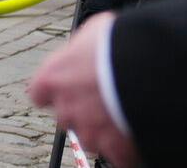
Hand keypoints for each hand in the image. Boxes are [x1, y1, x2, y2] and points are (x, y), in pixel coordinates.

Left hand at [27, 11, 139, 166]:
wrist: (146, 65)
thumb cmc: (119, 42)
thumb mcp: (94, 31)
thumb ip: (84, 47)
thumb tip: (91, 44)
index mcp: (52, 78)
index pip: (40, 94)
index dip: (54, 94)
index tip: (66, 91)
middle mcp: (64, 106)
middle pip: (65, 118)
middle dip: (81, 114)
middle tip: (101, 103)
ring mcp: (88, 129)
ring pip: (89, 139)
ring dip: (102, 132)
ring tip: (121, 119)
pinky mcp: (114, 146)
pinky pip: (117, 157)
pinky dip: (125, 152)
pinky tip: (134, 142)